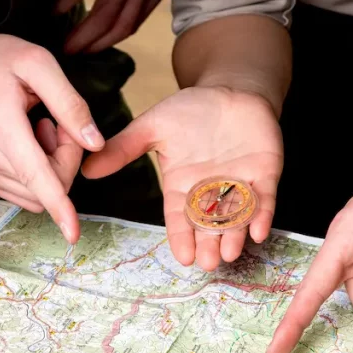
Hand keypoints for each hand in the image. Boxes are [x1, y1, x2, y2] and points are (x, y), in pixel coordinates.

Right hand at [0, 27, 98, 241]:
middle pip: (48, 185)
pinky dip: (39, 172)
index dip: (58, 206)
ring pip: (39, 192)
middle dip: (68, 157)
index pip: (34, 176)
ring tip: (41, 126)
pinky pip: (26, 191)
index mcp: (1, 125)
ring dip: (53, 165)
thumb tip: (96, 143)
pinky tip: (30, 139)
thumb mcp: (36, 63)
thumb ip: (69, 103)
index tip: (72, 233)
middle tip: (58, 122)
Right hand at [82, 86, 281, 268]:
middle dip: (209, 244)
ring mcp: (240, 186)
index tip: (182, 257)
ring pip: (237, 218)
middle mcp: (211, 193)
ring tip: (230, 253)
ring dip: (235, 236)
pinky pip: (264, 200)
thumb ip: (125, 148)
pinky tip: (260, 230)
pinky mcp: (265, 175)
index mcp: (183, 186)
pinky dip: (262, 215)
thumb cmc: (191, 109)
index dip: (181, 237)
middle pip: (209, 225)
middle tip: (208, 263)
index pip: (180, 218)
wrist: (230, 89)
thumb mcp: (154, 126)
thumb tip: (86, 168)